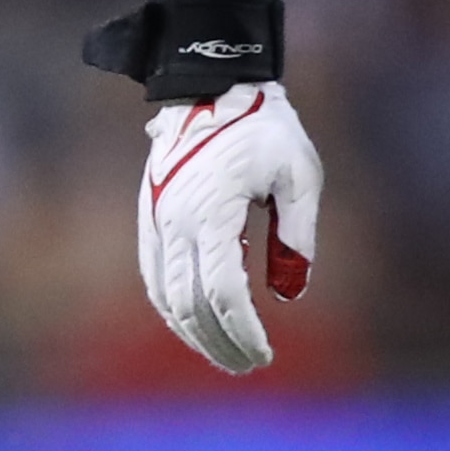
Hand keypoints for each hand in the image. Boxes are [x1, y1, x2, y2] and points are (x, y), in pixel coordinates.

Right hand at [136, 83, 321, 374]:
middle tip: (250, 364)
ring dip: (195, 334)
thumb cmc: (265, 128)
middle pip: (191, 304)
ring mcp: (155, 221)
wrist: (212, 86)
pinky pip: (154, 278)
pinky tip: (195, 326)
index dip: (243, 331)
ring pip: (166, 297)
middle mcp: (174, 221)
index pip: (222, 292)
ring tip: (227, 354)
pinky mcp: (149, 218)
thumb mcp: (300, 175)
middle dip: (220, 342)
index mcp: (211, 210)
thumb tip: (289, 292)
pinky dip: (173, 310)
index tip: (265, 355)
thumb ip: (297, 235)